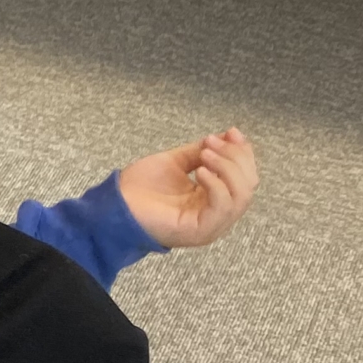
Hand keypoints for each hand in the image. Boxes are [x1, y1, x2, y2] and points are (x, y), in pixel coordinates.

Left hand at [116, 128, 257, 248]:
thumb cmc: (140, 187)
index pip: (246, 176)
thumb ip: (201, 152)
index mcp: (215, 199)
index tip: (231, 132)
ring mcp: (212, 224)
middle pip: (248, 184)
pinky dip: (217, 185)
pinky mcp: (201, 230)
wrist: (114, 205)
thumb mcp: (176, 162)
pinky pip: (223, 207)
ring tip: (205, 155)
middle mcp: (218, 214)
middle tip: (211, 143)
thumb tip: (227, 136)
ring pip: (242, 196)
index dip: (243, 152)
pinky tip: (200, 171)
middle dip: (235, 157)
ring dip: (227, 168)